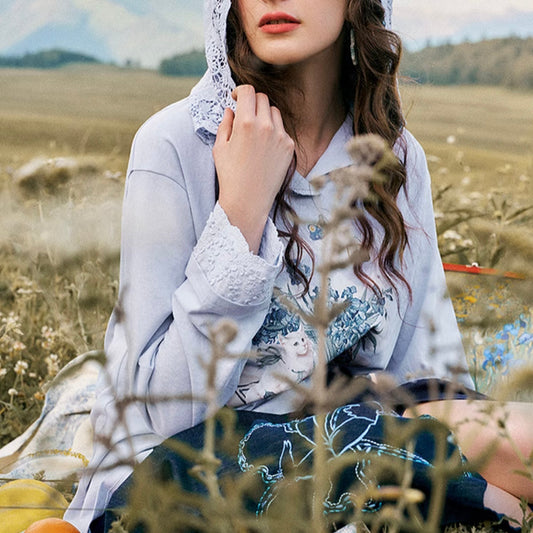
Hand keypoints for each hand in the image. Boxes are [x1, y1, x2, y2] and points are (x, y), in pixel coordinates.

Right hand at [213, 85, 294, 253]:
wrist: (248, 201)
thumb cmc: (230, 176)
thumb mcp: (220, 148)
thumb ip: (226, 123)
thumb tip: (232, 108)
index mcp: (246, 123)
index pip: (248, 91)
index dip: (240, 91)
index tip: (237, 97)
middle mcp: (266, 126)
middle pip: (262, 98)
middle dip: (252, 102)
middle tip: (245, 114)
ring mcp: (281, 136)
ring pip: (274, 112)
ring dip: (264, 115)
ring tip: (255, 132)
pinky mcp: (289, 147)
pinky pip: (282, 130)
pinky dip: (274, 132)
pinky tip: (264, 147)